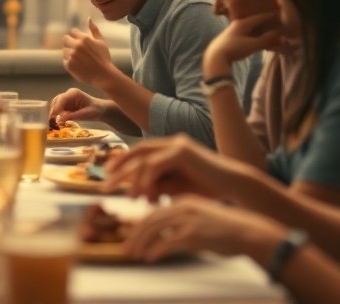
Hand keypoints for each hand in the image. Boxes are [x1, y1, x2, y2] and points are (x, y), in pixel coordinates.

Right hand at [48, 87, 107, 124]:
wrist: (100, 111)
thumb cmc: (96, 110)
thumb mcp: (87, 114)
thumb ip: (74, 115)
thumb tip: (60, 118)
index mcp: (73, 93)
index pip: (61, 99)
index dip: (57, 108)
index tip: (54, 117)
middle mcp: (68, 95)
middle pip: (56, 101)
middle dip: (53, 111)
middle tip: (52, 122)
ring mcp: (66, 100)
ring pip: (55, 106)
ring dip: (54, 114)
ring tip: (54, 123)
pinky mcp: (66, 106)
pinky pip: (58, 110)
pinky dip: (57, 116)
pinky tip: (58, 123)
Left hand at [61, 18, 118, 86]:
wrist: (103, 75)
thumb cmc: (104, 58)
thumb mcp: (101, 42)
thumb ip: (94, 29)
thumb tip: (89, 18)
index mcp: (84, 38)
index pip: (73, 31)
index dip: (77, 37)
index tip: (82, 43)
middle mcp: (76, 46)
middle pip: (65, 39)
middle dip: (70, 43)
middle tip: (78, 50)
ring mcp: (71, 55)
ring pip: (65, 50)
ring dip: (70, 53)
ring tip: (80, 59)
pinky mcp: (68, 65)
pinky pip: (65, 60)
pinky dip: (70, 62)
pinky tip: (79, 65)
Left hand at [106, 134, 244, 199]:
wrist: (233, 185)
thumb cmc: (207, 189)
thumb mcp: (176, 188)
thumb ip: (158, 186)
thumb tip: (137, 193)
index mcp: (170, 148)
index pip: (140, 153)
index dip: (123, 164)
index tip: (109, 177)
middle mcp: (171, 142)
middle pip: (137, 152)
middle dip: (119, 169)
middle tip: (105, 186)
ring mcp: (177, 144)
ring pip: (144, 158)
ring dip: (133, 179)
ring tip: (127, 197)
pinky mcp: (182, 151)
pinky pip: (155, 164)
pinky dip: (146, 180)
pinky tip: (142, 194)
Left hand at [125, 195, 283, 262]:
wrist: (250, 233)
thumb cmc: (228, 229)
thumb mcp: (201, 219)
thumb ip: (182, 223)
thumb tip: (165, 235)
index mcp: (184, 201)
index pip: (154, 211)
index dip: (140, 225)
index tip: (131, 236)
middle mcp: (183, 207)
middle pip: (150, 219)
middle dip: (135, 234)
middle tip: (127, 247)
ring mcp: (188, 220)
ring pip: (154, 230)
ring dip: (141, 243)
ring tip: (134, 254)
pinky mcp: (194, 234)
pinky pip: (167, 243)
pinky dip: (155, 251)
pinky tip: (149, 258)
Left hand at [204, 11, 285, 75]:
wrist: (215, 57)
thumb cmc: (235, 49)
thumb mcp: (253, 45)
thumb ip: (266, 39)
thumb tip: (277, 33)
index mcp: (243, 23)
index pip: (259, 17)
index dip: (269, 16)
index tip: (278, 15)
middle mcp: (237, 23)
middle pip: (253, 21)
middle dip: (263, 22)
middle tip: (273, 23)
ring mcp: (231, 30)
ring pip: (248, 27)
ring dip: (257, 29)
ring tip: (265, 30)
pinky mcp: (228, 38)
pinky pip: (244, 33)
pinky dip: (251, 34)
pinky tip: (253, 38)